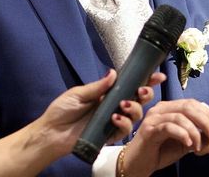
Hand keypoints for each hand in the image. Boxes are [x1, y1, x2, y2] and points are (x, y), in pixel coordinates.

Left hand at [35, 69, 164, 157]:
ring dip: (135, 108)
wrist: (51, 132)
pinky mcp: (111, 135)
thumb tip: (114, 72)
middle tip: (142, 90)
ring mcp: (115, 120)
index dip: (147, 80)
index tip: (157, 75)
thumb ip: (98, 86)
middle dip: (146, 93)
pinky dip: (124, 123)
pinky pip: (125, 130)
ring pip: (137, 114)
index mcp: (110, 93)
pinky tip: (114, 118)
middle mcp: (116, 106)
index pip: (132, 84)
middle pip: (140, 99)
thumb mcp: (79, 93)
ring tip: (123, 105)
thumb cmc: (62, 110)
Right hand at [121, 99, 208, 176]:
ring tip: (199, 146)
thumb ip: (197, 133)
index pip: (193, 103)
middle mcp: (161, 108)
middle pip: (188, 106)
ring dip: (195, 131)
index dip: (208, 113)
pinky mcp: (149, 129)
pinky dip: (182, 134)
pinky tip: (189, 145)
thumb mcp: (184, 142)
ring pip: (180, 116)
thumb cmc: (160, 152)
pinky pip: (169, 127)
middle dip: (205, 119)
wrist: (138, 166)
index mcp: (170, 107)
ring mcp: (154, 117)